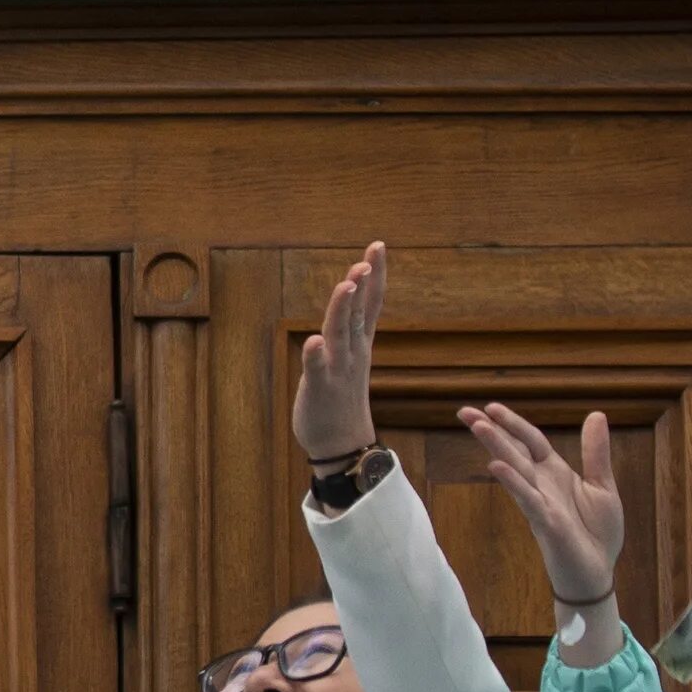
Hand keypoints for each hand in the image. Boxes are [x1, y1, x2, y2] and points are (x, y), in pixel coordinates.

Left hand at [292, 243, 384, 462]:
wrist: (343, 445)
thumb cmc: (342, 399)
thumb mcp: (350, 357)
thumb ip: (349, 328)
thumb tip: (351, 296)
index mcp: (359, 344)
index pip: (370, 303)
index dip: (375, 275)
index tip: (378, 246)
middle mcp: (352, 353)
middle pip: (358, 313)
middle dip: (362, 285)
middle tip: (367, 258)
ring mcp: (337, 370)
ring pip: (340, 334)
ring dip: (342, 309)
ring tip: (346, 284)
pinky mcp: (320, 389)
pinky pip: (317, 370)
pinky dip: (315, 355)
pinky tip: (313, 341)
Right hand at [462, 403, 622, 609]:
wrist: (597, 573)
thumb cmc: (597, 532)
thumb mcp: (603, 486)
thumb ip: (595, 452)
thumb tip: (595, 414)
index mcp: (554, 472)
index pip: (530, 440)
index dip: (513, 423)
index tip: (490, 406)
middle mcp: (542, 484)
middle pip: (514, 450)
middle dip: (491, 431)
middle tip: (464, 412)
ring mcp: (540, 502)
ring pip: (516, 469)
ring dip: (498, 447)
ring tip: (479, 427)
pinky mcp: (546, 522)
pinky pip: (527, 498)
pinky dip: (513, 482)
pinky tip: (497, 466)